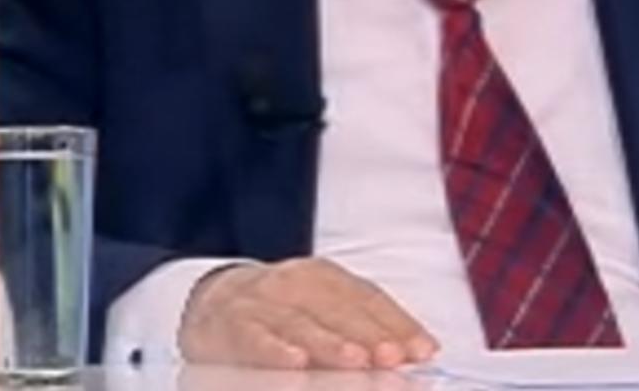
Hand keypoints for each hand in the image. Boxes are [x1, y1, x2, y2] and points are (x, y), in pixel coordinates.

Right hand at [179, 259, 437, 369]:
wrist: (214, 303)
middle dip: (366, 335)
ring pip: (297, 322)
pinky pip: (252, 337)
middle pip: (335, 309)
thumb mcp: (327, 312)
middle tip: (391, 357)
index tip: (420, 350)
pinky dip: (273, 349)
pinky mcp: (226, 324)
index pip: (365, 297)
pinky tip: (295, 362)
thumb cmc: (284, 313)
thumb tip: (424, 349)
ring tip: (355, 361)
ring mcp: (257, 301)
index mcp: (321, 276)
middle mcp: (290, 282)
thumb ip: (371, 328)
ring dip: (328, 343)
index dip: (394, 323)